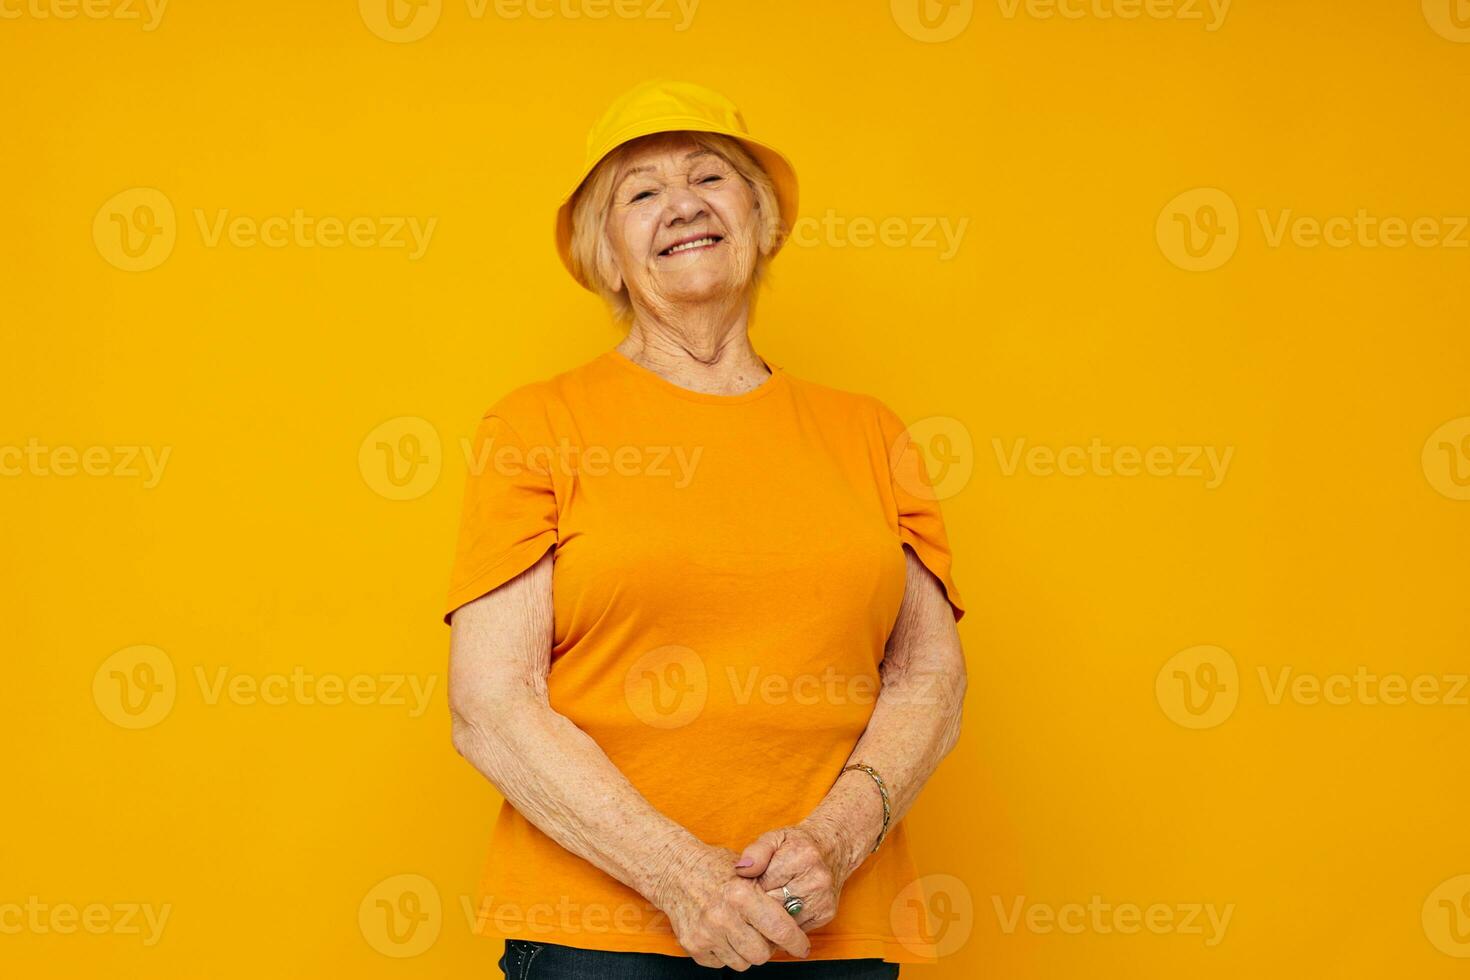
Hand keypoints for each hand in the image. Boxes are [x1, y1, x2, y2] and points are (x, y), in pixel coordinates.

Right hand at [650, 842, 810, 969]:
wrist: (675, 871)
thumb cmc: (716, 869)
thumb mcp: (748, 871)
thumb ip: (770, 894)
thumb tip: (796, 918)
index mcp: (741, 894)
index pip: (779, 929)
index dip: (796, 941)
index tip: (802, 947)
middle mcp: (722, 916)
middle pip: (762, 954)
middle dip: (768, 947)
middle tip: (765, 934)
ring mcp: (706, 934)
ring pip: (742, 963)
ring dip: (746, 951)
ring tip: (741, 930)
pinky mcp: (693, 946)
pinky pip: (721, 964)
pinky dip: (726, 953)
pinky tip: (722, 933)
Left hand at [732, 821, 857, 932]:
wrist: (832, 849)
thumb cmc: (796, 845)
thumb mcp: (773, 838)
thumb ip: (755, 852)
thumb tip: (741, 870)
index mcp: (802, 857)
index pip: (763, 885)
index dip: (751, 887)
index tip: (749, 883)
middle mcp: (817, 879)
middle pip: (773, 906)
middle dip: (760, 903)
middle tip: (758, 894)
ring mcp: (823, 899)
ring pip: (784, 921)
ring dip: (773, 915)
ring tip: (771, 898)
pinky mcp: (826, 914)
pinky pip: (796, 927)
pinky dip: (786, 921)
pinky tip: (785, 906)